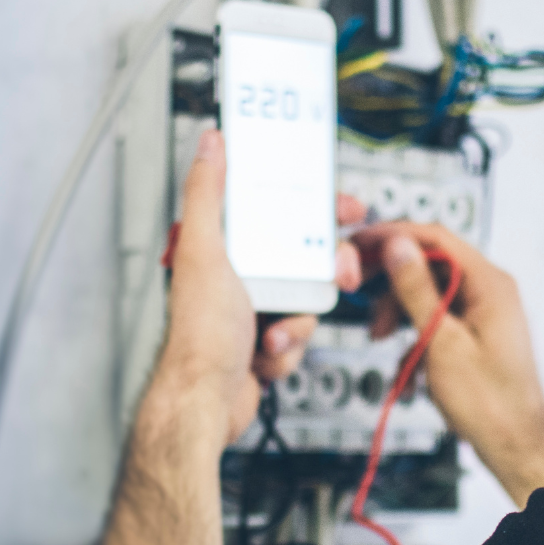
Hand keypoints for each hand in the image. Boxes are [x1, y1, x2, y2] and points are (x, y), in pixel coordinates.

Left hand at [157, 130, 362, 445]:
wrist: (207, 402)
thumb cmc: (199, 334)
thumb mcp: (204, 250)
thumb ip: (208, 193)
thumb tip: (210, 142)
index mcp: (224, 247)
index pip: (277, 211)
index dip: (314, 206)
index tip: (344, 208)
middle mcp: (239, 275)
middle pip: (304, 256)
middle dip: (325, 270)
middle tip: (341, 273)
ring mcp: (255, 309)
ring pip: (308, 298)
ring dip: (299, 319)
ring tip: (274, 332)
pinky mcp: (266, 341)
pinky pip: (300, 334)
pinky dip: (288, 347)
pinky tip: (263, 353)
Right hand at [353, 222, 543, 506]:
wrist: (515, 443)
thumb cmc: (489, 402)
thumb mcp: (441, 341)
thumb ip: (417, 290)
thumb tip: (398, 245)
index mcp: (489, 283)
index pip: (435, 237)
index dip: (392, 236)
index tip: (359, 244)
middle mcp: (490, 290)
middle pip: (430, 263)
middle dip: (392, 282)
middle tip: (358, 290)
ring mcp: (484, 311)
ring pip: (429, 293)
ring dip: (399, 312)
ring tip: (381, 337)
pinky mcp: (476, 332)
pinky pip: (437, 319)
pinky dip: (416, 336)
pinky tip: (407, 367)